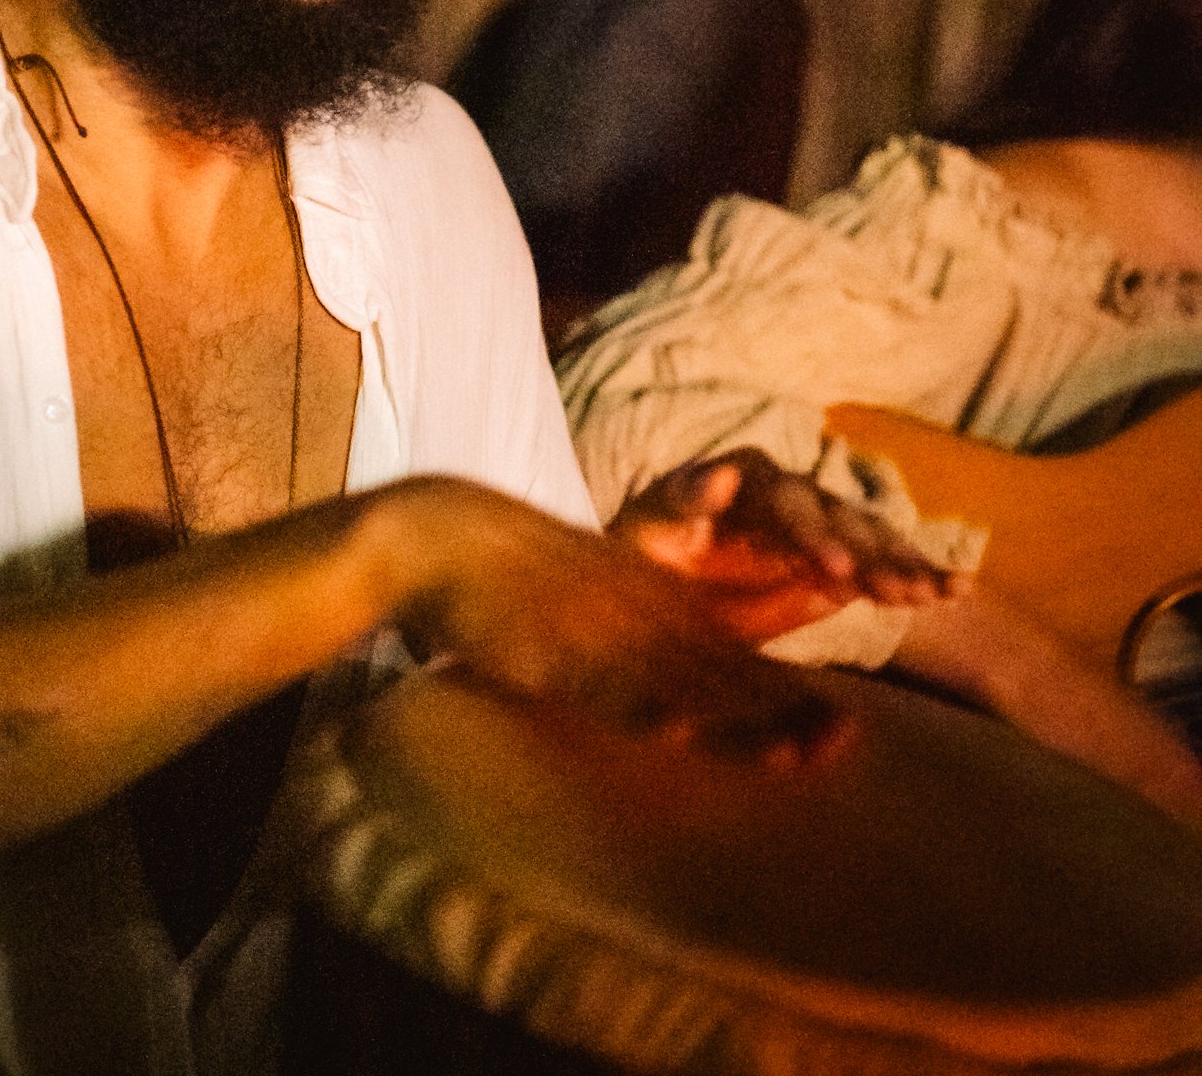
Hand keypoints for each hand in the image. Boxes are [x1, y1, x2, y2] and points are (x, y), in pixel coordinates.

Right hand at [377, 477, 843, 767]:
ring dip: (732, 720)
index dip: (788, 697)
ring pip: (674, 681)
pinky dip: (638, 706)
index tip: (846, 734)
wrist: (445, 537)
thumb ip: (644, 638)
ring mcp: (596, 627)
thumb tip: (685, 708)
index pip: (735, 656)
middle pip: (721, 672)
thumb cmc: (521, 576)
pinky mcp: (548, 644)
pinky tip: (672, 732)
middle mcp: (639, 611)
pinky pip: (597, 682)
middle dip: (783, 712)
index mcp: (653, 601)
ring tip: (790, 754)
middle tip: (846, 745)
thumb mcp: (599, 594)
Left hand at [613, 449, 967, 643]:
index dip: (813, 534)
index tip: (833, 566)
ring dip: (905, 566)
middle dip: (872, 556)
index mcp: (751, 479)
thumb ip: (685, 499)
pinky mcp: (845, 566)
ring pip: (874, 542)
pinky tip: (957, 592)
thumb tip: (721, 472)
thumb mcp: (650, 526)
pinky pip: (886, 568)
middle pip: (844, 522)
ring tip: (939, 593)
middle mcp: (797, 496)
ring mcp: (826, 529)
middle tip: (899, 592)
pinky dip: (920, 577)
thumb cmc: (647, 548)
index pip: (790, 504)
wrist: (659, 584)